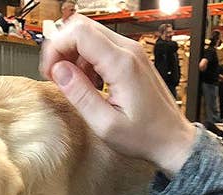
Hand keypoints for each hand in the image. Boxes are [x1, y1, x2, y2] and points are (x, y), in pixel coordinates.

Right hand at [39, 14, 195, 174]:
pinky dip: (86, 59)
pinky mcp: (132, 58)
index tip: (50, 72)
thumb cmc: (145, 136)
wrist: (172, 139)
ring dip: (73, 54)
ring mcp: (132, 52)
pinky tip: (88, 83)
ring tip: (73, 83)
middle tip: (55, 75)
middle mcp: (128, 51)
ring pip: (90, 34)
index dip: (56, 48)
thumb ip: (79, 95)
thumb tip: (58, 71)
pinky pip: (101, 46)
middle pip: (82, 27)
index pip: (78, 33)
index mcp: (122, 65)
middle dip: (61, 48)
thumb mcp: (105, 124)